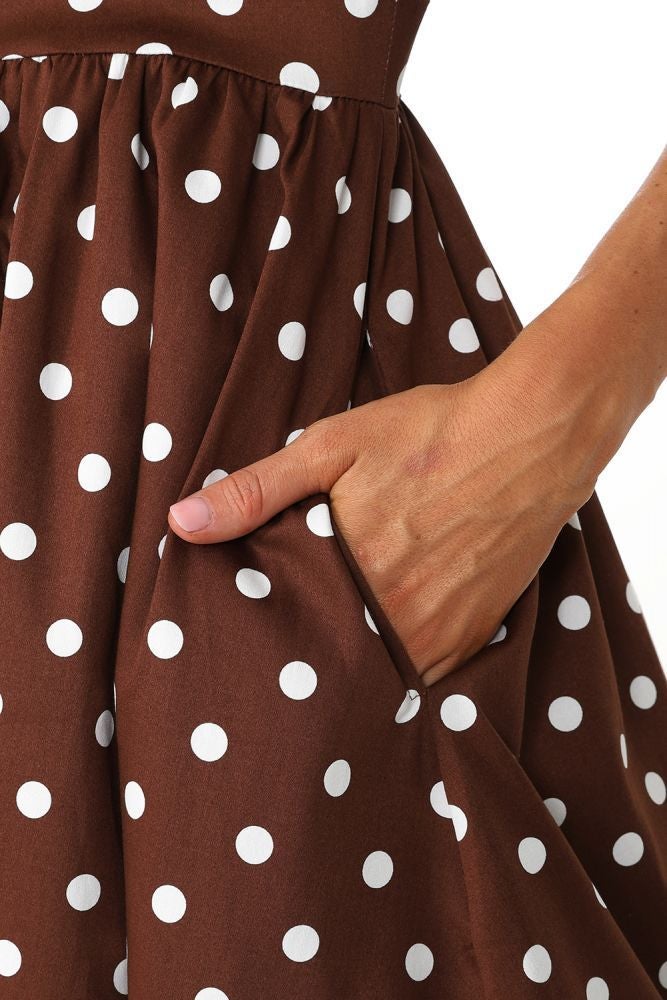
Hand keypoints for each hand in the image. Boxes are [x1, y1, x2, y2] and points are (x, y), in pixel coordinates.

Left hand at [167, 337, 596, 687]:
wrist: (530, 437)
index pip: (287, 633)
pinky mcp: (476, 633)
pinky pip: (427, 673)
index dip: (265, 640)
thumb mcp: (332, 447)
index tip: (244, 647)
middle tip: (282, 664)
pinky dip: (401, 665)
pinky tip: (384, 647)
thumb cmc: (430, 434)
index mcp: (351, 574)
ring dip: (353, 668)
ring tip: (329, 659)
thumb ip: (256, 490)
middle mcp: (397, 616)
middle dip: (307, 660)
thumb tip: (181, 523)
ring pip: (379, 674)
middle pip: (333, 661)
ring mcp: (442, 632)